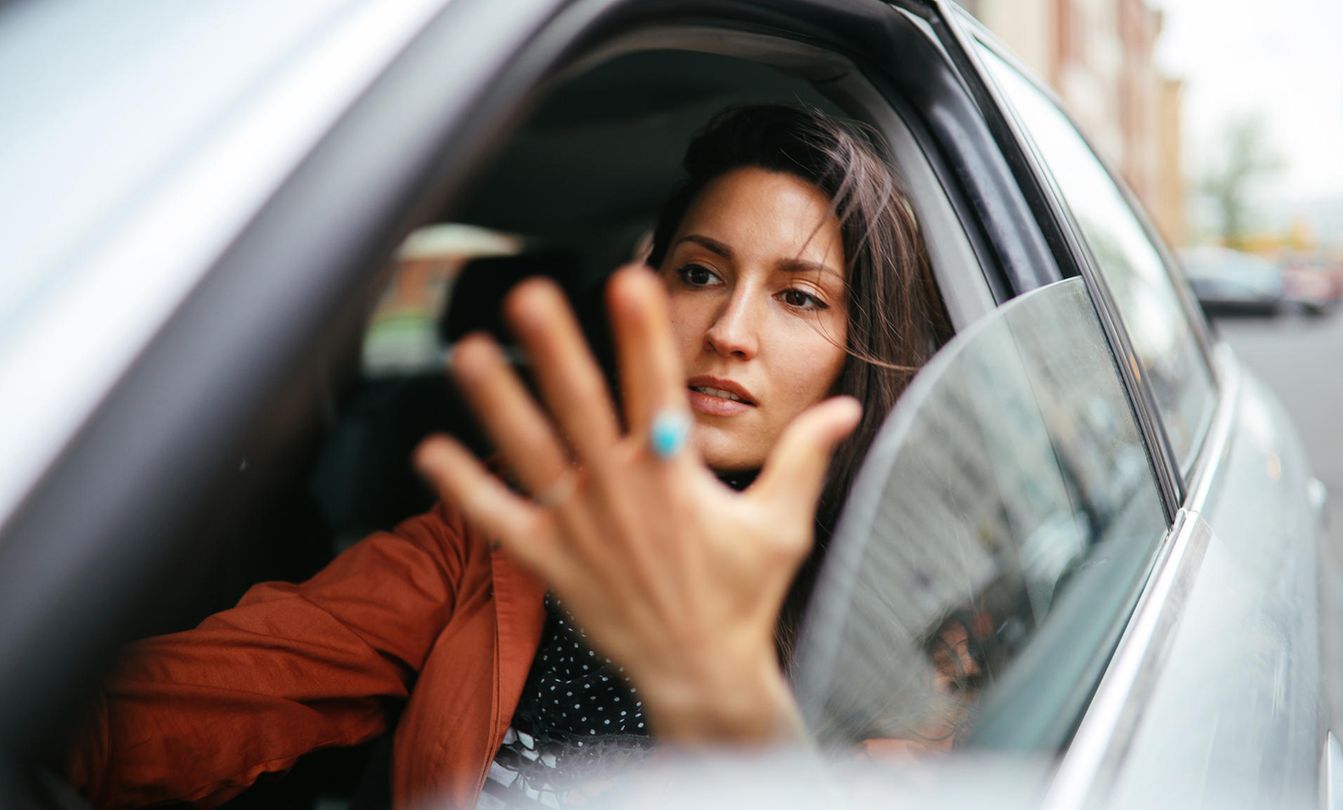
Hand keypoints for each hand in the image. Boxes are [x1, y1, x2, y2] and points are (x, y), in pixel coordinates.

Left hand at [414, 265, 860, 742]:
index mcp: (675, 475)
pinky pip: (499, 520)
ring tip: (469, 354)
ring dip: (498, 401)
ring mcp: (581, 526)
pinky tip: (430, 451)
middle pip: (581, 406)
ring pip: (531, 451)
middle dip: (556, 347)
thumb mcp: (783, 525)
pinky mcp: (551, 561)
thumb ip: (805, 457)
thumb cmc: (741, 597)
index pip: (656, 388)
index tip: (628, 279)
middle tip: (529, 297)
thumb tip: (841, 409)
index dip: (642, 333)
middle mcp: (621, 491)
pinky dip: (464, 488)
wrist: (700, 672)